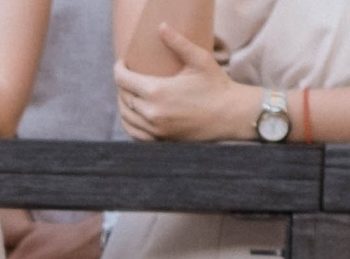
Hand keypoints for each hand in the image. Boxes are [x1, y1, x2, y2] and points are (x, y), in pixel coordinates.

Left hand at [113, 23, 258, 143]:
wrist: (231, 116)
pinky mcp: (162, 141)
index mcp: (156, 91)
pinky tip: (134, 116)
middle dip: (122, 85)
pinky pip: (136, 134)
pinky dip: (130, 124)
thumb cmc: (217, 86)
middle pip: (123, 97)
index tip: (122, 63)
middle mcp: (152, 113)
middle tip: (128, 76)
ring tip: (129, 94)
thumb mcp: (199, 60)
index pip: (122, 79)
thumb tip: (161, 26)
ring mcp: (156, 130)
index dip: (118, 68)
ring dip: (124, 104)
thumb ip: (178, 43)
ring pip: (126, 117)